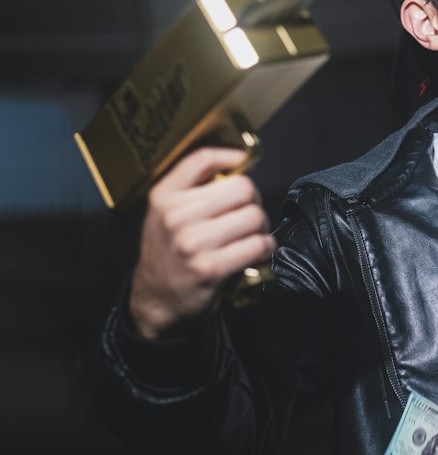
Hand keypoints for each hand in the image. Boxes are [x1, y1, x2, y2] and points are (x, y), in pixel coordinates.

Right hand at [128, 146, 275, 339]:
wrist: (156, 298)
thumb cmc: (170, 251)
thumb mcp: (166, 213)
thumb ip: (193, 188)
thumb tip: (237, 163)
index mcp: (164, 196)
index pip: (203, 159)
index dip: (232, 157)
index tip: (243, 162)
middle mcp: (175, 216)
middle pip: (242, 188)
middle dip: (252, 201)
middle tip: (247, 214)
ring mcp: (192, 243)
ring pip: (254, 217)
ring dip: (261, 227)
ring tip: (251, 236)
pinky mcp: (211, 268)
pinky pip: (257, 245)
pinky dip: (265, 247)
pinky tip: (256, 252)